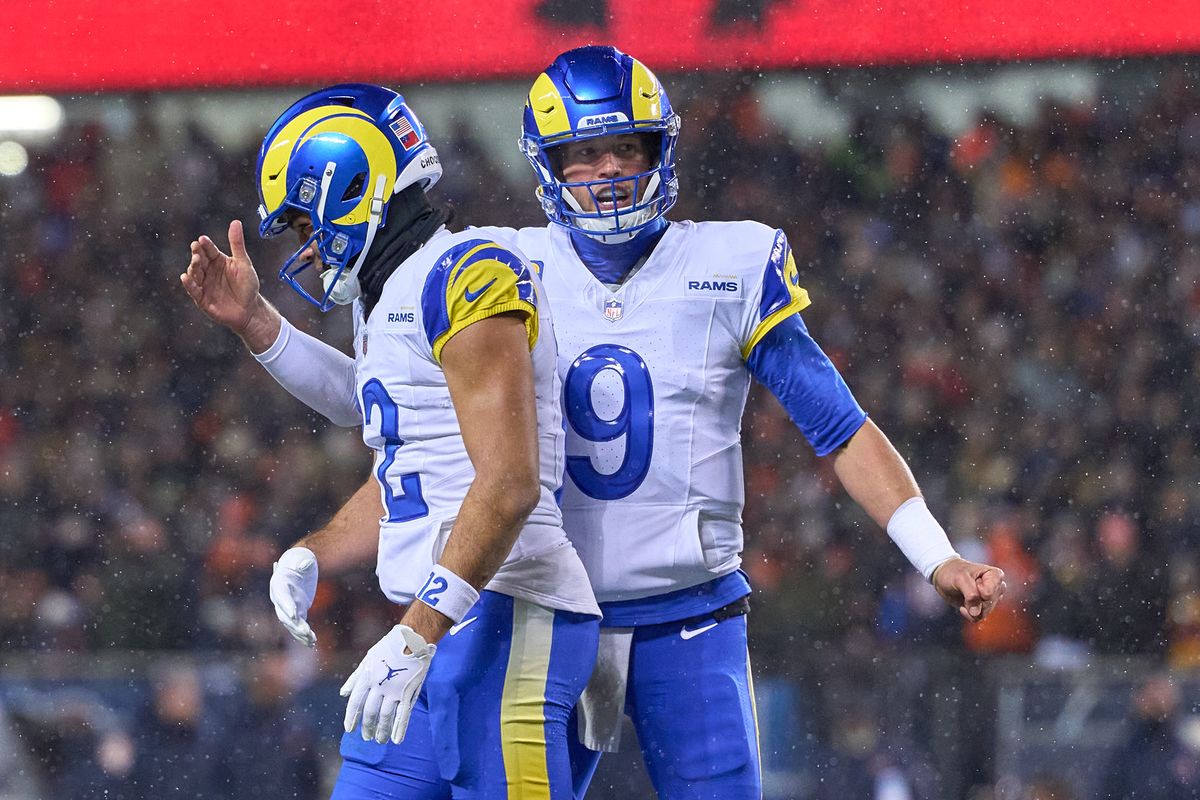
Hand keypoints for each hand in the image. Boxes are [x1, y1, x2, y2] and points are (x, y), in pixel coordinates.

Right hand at [181, 220, 278, 350]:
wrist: (250, 309)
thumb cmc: (247, 286)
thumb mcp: (243, 263)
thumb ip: (237, 244)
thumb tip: (235, 222)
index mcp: (218, 260)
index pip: (209, 250)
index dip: (205, 245)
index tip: (202, 239)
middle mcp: (208, 271)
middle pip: (200, 260)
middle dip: (197, 254)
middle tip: (196, 248)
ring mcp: (204, 284)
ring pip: (194, 273)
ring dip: (193, 267)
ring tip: (196, 261)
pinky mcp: (202, 298)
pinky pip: (193, 290)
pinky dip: (189, 284)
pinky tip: (185, 277)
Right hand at [269, 547, 318, 646]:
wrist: (296, 569)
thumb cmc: (299, 562)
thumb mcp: (302, 560)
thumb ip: (303, 562)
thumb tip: (306, 563)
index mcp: (279, 584)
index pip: (282, 597)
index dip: (287, 606)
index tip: (294, 615)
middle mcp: (280, 599)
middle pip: (284, 615)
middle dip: (295, 625)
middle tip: (306, 632)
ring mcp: (287, 608)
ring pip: (291, 625)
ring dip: (301, 634)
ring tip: (312, 640)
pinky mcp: (296, 613)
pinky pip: (298, 626)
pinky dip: (304, 635)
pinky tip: (312, 643)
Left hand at [340, 625, 435, 744]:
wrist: (413, 638)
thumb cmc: (389, 647)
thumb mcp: (369, 659)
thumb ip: (355, 678)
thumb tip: (343, 694)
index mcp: (367, 676)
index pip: (355, 702)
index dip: (351, 717)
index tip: (349, 729)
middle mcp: (379, 685)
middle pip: (370, 712)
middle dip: (367, 727)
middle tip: (367, 737)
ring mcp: (395, 689)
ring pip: (385, 716)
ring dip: (382, 731)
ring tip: (380, 741)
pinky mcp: (409, 692)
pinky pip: (403, 714)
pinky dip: (399, 729)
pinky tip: (396, 739)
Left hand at [931, 557, 1006, 622]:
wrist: (945, 577)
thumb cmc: (953, 573)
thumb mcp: (960, 579)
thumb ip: (971, 594)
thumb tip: (976, 613)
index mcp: (995, 575)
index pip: (988, 594)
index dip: (976, 591)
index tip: (971, 581)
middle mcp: (997, 587)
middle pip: (988, 604)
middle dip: (973, 601)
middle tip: (964, 589)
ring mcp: (992, 598)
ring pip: (984, 612)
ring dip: (970, 608)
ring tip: (963, 596)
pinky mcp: (984, 607)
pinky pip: (979, 617)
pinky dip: (968, 614)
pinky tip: (963, 606)